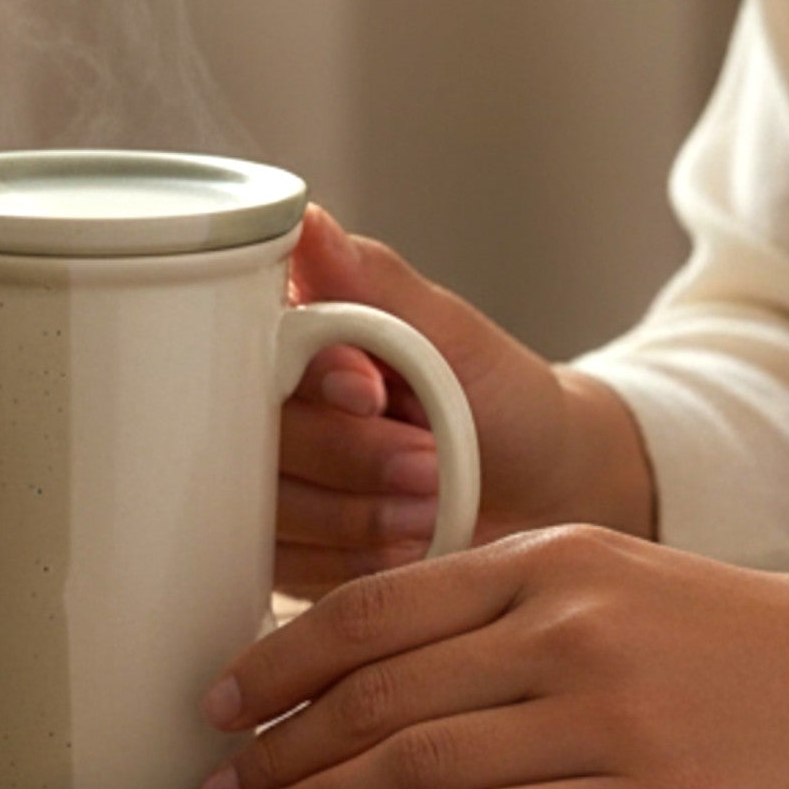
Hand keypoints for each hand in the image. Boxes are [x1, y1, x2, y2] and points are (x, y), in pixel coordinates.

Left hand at [199, 525, 788, 788]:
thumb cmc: (724, 638)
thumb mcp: (606, 577)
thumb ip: (492, 601)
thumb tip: (359, 653)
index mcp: (542, 560)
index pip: (371, 609)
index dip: (276, 659)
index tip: (216, 699)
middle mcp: (564, 626)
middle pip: (376, 690)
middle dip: (279, 744)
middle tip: (220, 786)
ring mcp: (609, 714)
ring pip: (420, 760)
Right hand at [276, 207, 654, 597]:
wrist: (544, 494)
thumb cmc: (502, 401)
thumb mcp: (453, 335)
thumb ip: (375, 284)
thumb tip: (306, 221)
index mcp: (286, 339)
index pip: (244, 353)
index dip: (307, 383)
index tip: (371, 392)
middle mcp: (261, 408)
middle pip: (248, 438)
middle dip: (348, 457)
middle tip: (429, 461)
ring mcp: (265, 482)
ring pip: (262, 508)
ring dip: (357, 514)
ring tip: (430, 505)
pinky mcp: (279, 549)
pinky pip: (283, 567)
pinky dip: (353, 561)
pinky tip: (404, 544)